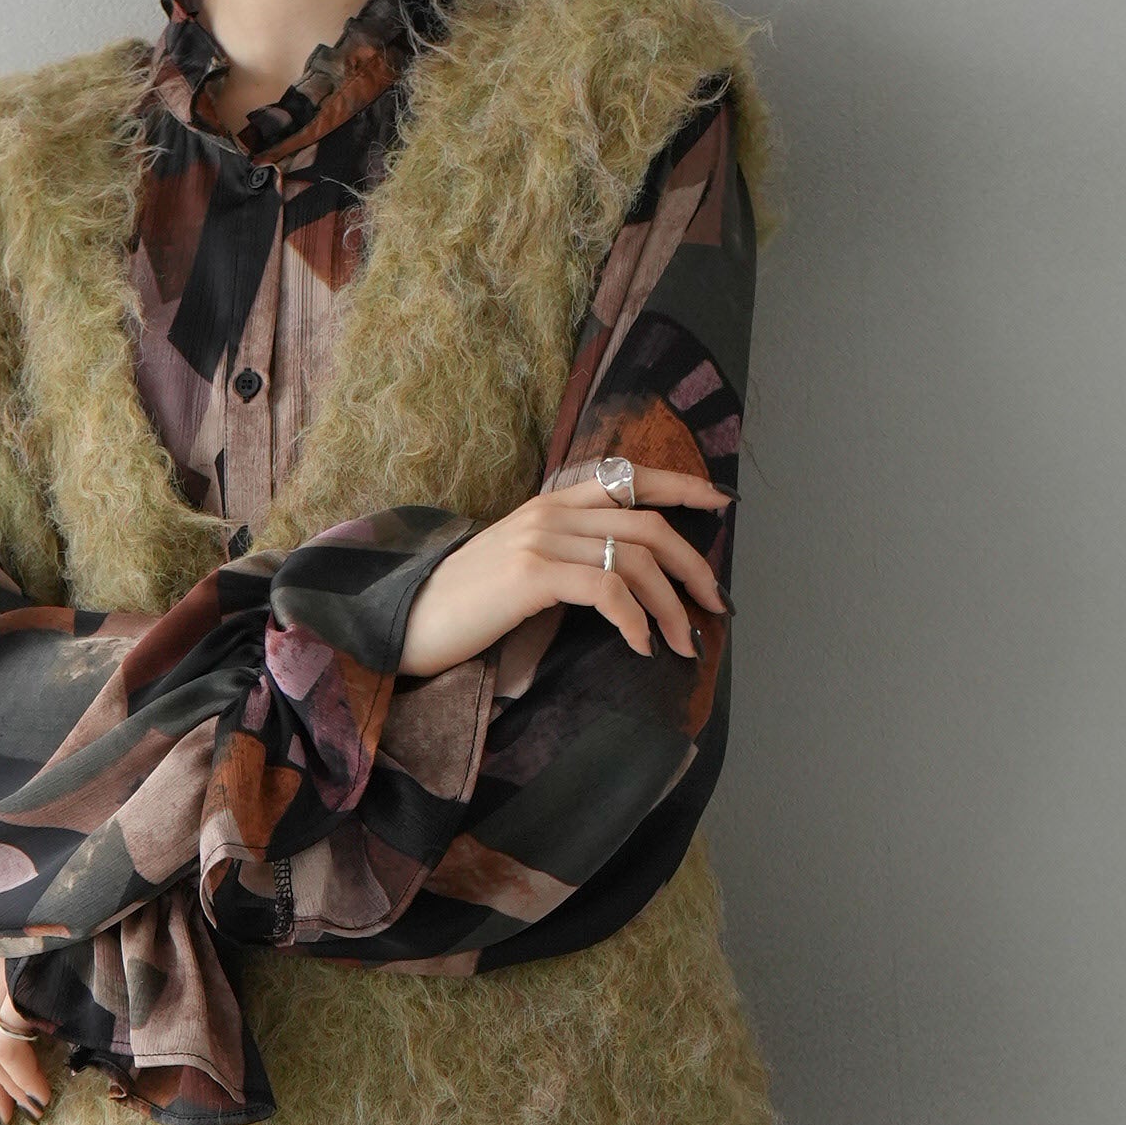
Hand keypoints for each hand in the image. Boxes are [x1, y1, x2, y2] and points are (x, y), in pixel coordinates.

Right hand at [397, 464, 732, 677]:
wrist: (405, 621)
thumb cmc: (464, 606)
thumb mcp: (521, 565)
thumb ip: (565, 555)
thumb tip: (625, 579)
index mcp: (549, 504)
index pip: (627, 476)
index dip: (681, 485)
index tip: (720, 502)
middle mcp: (549, 511)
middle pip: (647, 521)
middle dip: (692, 564)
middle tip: (714, 603)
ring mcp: (540, 539)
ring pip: (634, 557)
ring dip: (669, 606)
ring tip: (681, 643)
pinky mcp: (532, 574)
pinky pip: (607, 589)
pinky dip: (635, 621)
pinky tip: (640, 648)